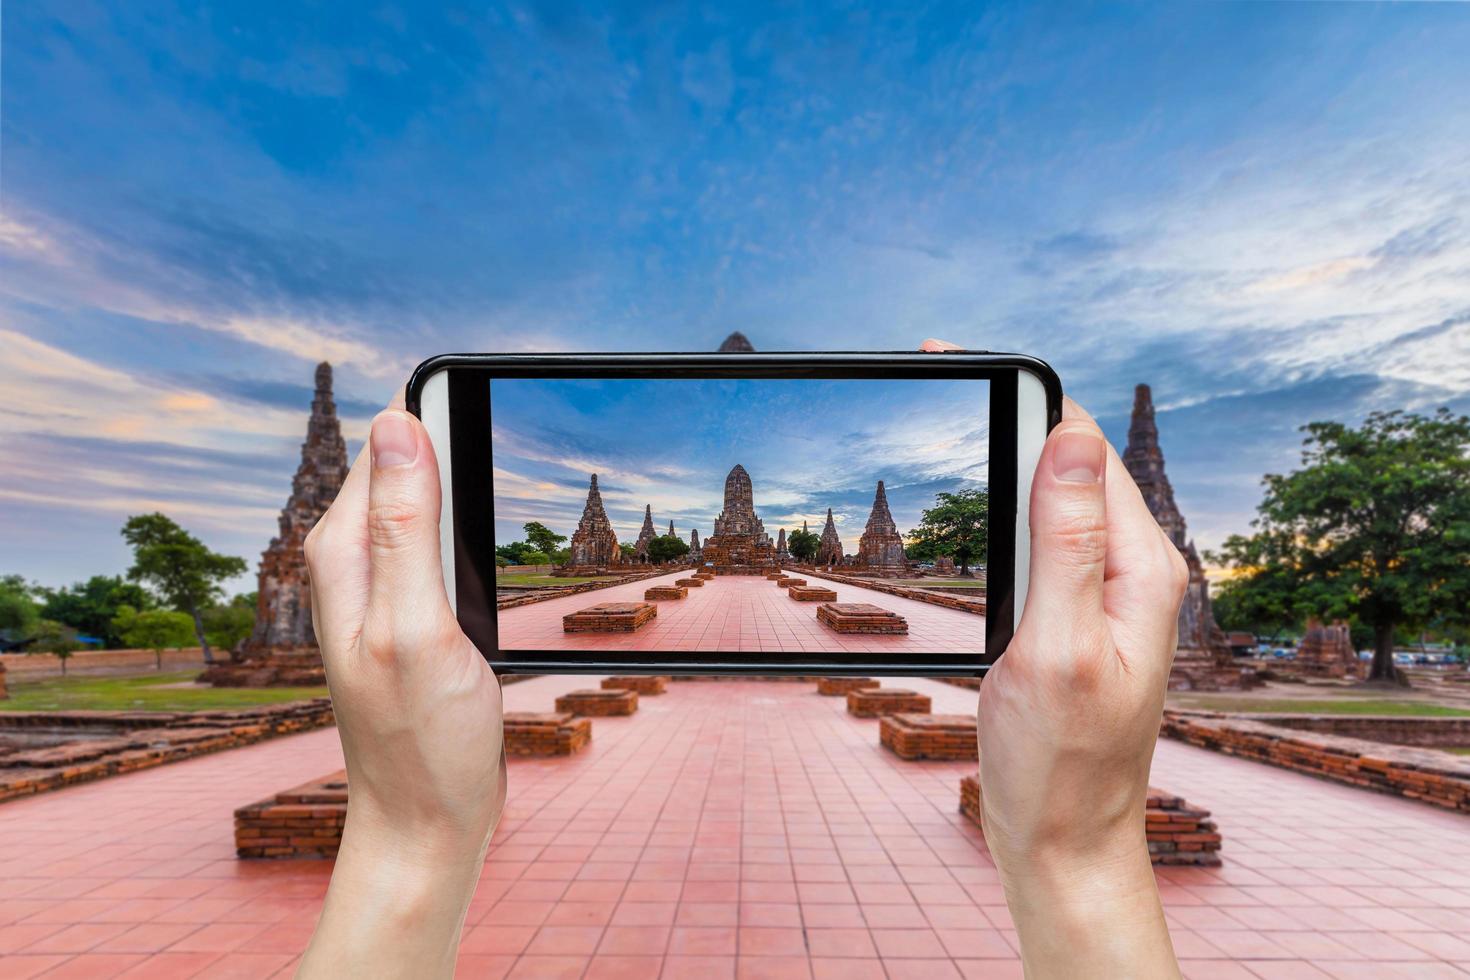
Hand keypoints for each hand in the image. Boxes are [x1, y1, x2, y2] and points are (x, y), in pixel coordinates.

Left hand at [298, 393, 505, 979]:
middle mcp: (354, 561)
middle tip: (505, 428)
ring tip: (502, 468)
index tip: (483, 394)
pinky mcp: (411, 610)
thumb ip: (406, 527)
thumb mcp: (417, 626)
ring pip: (424, 499)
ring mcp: (382, 587)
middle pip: (404, 461)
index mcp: (343, 553)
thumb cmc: (421, 738)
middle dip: (452, 437)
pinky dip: (468, 528)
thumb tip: (398, 424)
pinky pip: (437, 541)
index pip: (384, 440)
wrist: (426, 818)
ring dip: (463, 483)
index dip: (435, 408)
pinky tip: (491, 539)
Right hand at [922, 340, 1183, 976]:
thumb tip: (1067, 439)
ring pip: (1058, 492)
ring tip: (956, 411)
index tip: (957, 357)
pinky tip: (980, 495)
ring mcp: (1106, 590)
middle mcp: (1132, 568)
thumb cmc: (1059, 761)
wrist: (1064, 838)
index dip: (1026, 388)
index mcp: (1139, 567)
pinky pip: (1048, 533)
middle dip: (1013, 405)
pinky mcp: (1079, 611)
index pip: (1085, 442)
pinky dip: (1010, 501)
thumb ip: (1065, 543)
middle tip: (940, 371)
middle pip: (1073, 457)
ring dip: (1011, 449)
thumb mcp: (1057, 648)